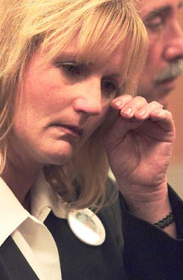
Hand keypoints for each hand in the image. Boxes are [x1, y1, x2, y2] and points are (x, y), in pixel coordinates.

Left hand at [104, 95, 174, 226]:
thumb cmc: (121, 159)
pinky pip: (166, 116)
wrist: (135, 179)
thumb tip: (129, 111)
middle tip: (126, 114)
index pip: (125, 102)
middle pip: (138, 101)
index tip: (115, 105)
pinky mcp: (166, 131)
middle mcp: (140, 118)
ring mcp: (154, 123)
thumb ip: (119, 124)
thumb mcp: (113, 139)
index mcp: (125, 118)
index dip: (121, 100)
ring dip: (144, 108)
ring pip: (152, 105)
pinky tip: (152, 116)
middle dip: (132, 105)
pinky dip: (160, 113)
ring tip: (137, 117)